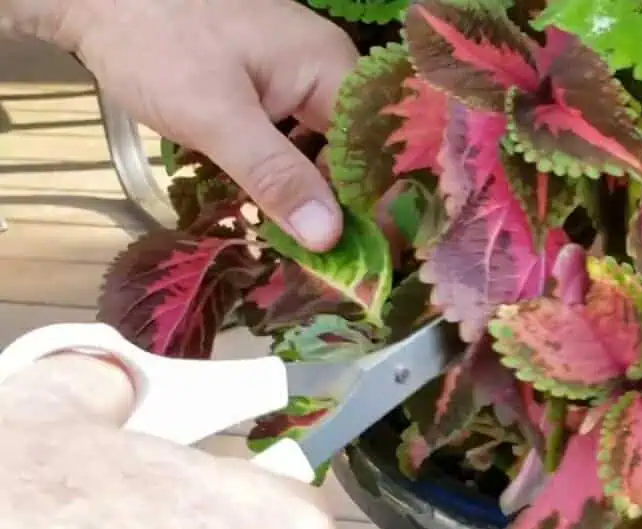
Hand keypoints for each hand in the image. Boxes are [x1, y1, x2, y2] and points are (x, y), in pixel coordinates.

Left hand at [60, 0, 359, 250]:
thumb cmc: (156, 41)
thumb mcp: (214, 116)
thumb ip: (275, 175)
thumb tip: (330, 239)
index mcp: (331, 66)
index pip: (377, 147)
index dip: (375, 202)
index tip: (362, 257)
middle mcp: (326, 69)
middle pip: (354, 151)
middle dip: (341, 206)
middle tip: (327, 267)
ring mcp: (296, 77)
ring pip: (323, 150)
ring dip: (311, 196)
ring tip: (305, 250)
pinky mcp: (267, 88)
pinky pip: (294, 140)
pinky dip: (285, 176)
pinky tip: (276, 212)